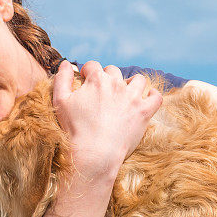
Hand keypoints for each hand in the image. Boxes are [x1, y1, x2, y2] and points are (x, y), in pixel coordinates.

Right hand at [52, 60, 161, 180]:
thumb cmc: (74, 129)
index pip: (93, 66)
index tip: (86, 79)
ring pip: (137, 80)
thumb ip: (62, 79)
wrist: (94, 153)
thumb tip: (66, 63)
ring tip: (125, 93)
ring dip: (131, 83)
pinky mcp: (143, 112)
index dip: (88, 72)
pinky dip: (153, 95)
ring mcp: (132, 97)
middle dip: (107, 78)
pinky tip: (147, 97)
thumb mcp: (60, 102)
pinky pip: (156, 97)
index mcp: (96, 80)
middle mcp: (116, 84)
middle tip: (102, 92)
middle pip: (113, 71)